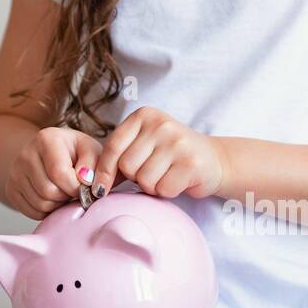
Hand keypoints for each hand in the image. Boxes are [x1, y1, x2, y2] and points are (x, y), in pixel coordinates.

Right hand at [8, 126, 102, 220]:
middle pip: (48, 191)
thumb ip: (93, 163)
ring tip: (63, 192)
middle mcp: (26, 153)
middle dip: (66, 197)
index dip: (75, 187)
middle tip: (73, 190)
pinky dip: (47, 212)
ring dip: (58, 205)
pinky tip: (53, 199)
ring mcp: (15, 172)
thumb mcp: (90, 150)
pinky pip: (32, 212)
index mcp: (46, 138)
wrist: (50, 155)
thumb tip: (85, 180)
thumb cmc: (75, 153)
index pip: (59, 173)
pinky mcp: (11, 189)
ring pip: (40, 204)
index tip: (83, 186)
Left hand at [95, 106, 228, 199]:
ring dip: (152, 186)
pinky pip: (163, 189)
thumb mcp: (144, 145)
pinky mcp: (191, 163)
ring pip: (144, 180)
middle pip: (127, 166)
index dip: (104, 171)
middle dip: (135, 177)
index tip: (100, 189)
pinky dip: (167, 192)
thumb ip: (120, 156)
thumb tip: (93, 183)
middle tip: (153, 171)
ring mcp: (177, 142)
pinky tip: (177, 181)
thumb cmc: (171, 156)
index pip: (113, 146)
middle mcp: (161, 124)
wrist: (214, 160)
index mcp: (144, 115)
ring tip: (166, 175)